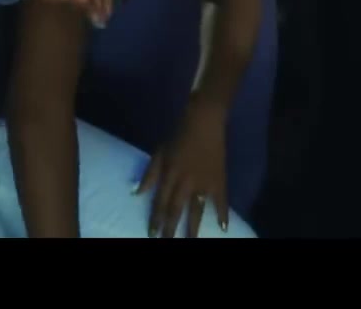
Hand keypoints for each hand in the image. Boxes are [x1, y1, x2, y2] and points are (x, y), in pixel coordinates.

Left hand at [138, 99, 227, 237]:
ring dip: (193, 226)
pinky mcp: (219, 178)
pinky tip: (224, 228)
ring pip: (197, 209)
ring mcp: (204, 181)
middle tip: (167, 241)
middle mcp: (186, 181)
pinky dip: (223, 213)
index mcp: (170, 173)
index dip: (156, 218)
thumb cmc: (179, 133)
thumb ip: (149, 174)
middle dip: (171, 228)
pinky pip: (221, 200)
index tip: (152, 233)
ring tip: (191, 240)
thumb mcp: (159, 151)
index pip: (160, 202)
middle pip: (176, 209)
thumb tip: (136, 193)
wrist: (205, 120)